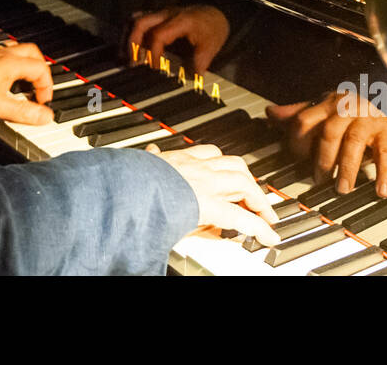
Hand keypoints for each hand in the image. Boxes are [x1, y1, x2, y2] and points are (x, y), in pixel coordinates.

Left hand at [0, 43, 53, 125]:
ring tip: (26, 83)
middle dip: (41, 71)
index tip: (42, 101)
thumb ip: (24, 113)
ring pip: (19, 52)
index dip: (46, 86)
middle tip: (39, 88)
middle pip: (33, 54)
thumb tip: (45, 117)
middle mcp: (3, 54)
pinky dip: (13, 65)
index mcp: (11, 63)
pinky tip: (6, 80)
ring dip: (27, 66)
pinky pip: (6, 55)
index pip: (41, 69)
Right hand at [128, 5, 228, 73]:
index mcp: (181, 21)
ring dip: (129, 37)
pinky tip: (132, 48)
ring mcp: (161, 13)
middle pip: (141, 23)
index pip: (158, 35)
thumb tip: (193, 77)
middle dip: (133, 44)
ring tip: (128, 57)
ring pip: (136, 19)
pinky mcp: (158, 16)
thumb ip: (201, 62)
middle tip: (133, 64)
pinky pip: (139, 20)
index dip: (153, 53)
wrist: (215, 13)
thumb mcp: (211, 46)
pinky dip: (132, 33)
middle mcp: (167, 14)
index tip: (154, 68)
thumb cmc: (212, 27)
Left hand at [147, 142, 279, 245]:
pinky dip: (219, 159)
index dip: (261, 229)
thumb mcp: (172, 235)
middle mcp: (201, 178)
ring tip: (248, 188)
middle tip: (266, 213)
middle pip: (244, 184)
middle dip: (260, 199)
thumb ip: (197, 232)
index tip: (271, 237)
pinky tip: (218, 165)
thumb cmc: (138, 211)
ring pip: (231, 162)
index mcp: (202, 202)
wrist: (114, 188)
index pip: (242, 218)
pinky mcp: (176, 154)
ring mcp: (190, 162)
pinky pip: (207, 150)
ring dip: (244, 176)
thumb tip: (212, 231)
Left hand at [268, 92, 386, 196]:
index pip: (305, 120)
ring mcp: (367, 119)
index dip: (298, 143)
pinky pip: (386, 154)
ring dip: (347, 168)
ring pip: (353, 142)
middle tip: (319, 180)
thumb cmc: (342, 113)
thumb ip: (295, 114)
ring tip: (342, 188)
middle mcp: (346, 108)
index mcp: (325, 103)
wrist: (377, 100)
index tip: (297, 160)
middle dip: (323, 159)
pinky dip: (385, 173)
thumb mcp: (318, 110)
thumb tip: (270, 113)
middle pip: (330, 132)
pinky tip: (381, 191)